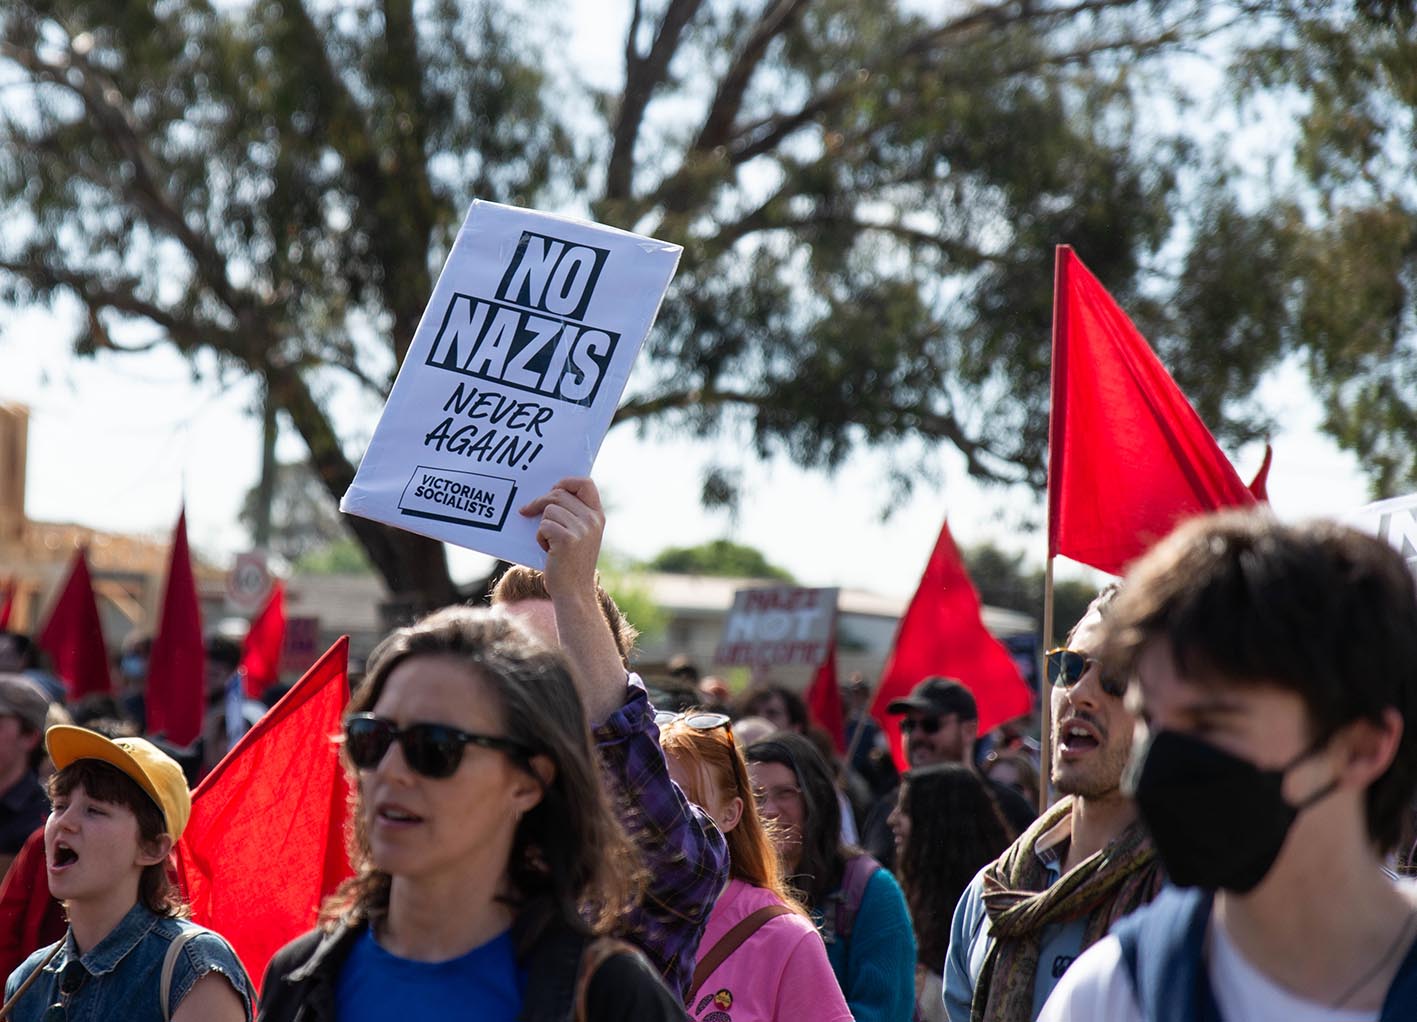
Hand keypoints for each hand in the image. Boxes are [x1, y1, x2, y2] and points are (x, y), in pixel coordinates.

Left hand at [518, 477, 604, 598]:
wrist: (574, 592)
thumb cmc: (571, 563)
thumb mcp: (581, 536)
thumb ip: (574, 515)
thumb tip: (548, 495)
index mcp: (598, 516)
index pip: (585, 483)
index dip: (566, 482)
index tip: (553, 489)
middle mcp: (592, 520)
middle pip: (558, 494)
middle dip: (540, 502)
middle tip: (528, 511)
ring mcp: (582, 529)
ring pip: (549, 510)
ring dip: (542, 525)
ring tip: (550, 543)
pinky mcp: (567, 539)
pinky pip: (544, 525)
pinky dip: (540, 537)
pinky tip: (548, 550)